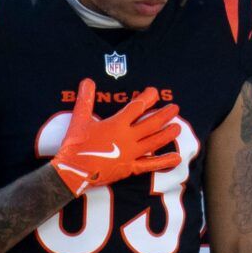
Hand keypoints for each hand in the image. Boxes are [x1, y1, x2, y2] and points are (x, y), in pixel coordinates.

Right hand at [51, 79, 180, 195]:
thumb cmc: (75, 144)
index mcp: (116, 124)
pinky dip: (164, 162)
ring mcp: (130, 154)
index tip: (155, 92)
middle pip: (150, 123)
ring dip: (167, 134)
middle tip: (175, 108)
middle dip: (164, 114)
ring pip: (154, 142)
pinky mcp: (129, 168)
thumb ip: (85, 99)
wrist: (73, 171)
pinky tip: (177, 159)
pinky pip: (150, 165)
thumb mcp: (79, 119)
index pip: (137, 107)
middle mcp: (127, 138)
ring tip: (178, 127)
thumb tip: (87, 81)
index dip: (147, 98)